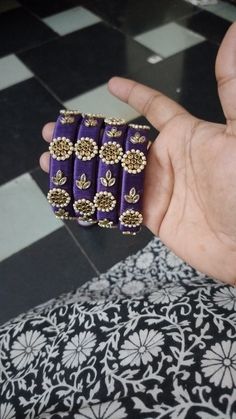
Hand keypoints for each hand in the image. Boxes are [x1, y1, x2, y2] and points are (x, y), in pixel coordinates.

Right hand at [40, 23, 235, 285]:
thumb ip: (230, 88)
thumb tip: (234, 34)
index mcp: (185, 136)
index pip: (154, 108)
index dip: (133, 95)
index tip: (112, 84)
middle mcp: (167, 161)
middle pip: (121, 144)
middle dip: (90, 137)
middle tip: (58, 132)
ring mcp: (159, 190)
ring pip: (114, 174)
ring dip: (84, 167)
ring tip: (53, 160)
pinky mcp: (154, 217)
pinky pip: (119, 205)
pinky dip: (96, 198)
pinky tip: (73, 193)